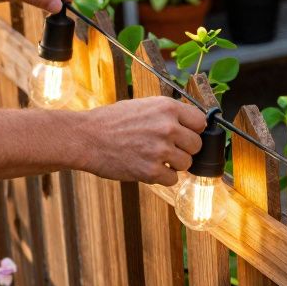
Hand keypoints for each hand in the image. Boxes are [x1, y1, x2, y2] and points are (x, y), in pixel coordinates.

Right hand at [72, 97, 207, 185]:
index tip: (184, 135)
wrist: (85, 137)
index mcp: (167, 107)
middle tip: (166, 149)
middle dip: (184, 149)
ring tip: (154, 158)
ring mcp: (160, 150)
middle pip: (197, 145)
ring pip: (186, 164)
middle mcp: (167, 127)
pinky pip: (172, 179)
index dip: (193, 130)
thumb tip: (192, 125)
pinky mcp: (150, 171)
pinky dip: (162, 177)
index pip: (201, 122)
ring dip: (173, 164)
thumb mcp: (143, 106)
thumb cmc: (111, 121)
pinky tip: (147, 168)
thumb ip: (168, 114)